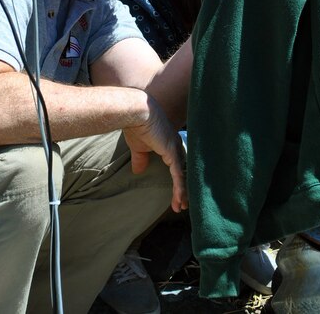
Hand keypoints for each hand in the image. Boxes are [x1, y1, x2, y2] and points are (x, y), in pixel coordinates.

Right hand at [123, 95, 187, 212]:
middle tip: (183, 204)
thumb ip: (140, 158)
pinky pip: (179, 175)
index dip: (178, 179)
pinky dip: (180, 188)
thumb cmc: (136, 125)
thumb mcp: (138, 147)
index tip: (176, 193)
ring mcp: (175, 149)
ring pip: (183, 175)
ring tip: (181, 207)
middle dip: (184, 188)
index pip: (177, 164)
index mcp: (168, 143)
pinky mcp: (173, 153)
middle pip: (183, 171)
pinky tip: (179, 200)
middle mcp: (175, 146)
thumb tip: (137, 172)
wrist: (136, 113)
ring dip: (182, 192)